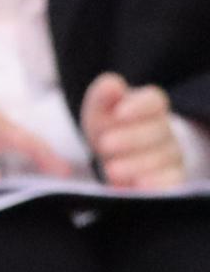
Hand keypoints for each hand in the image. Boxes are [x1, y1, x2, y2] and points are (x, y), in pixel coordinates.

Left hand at [81, 73, 185, 189]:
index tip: (118, 113)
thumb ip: (103, 95)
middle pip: (158, 131)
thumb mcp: (99, 110)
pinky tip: (137, 187)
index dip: (139, 106)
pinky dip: (155, 185)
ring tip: (110, 170)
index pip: (154, 100)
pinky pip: (172, 183)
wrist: (114, 157)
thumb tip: (113, 84)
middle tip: (104, 145)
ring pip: (163, 159)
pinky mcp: (172, 179)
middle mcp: (165, 130)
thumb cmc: (108, 127)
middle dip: (131, 138)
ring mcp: (172, 156)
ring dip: (136, 165)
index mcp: (149, 106)